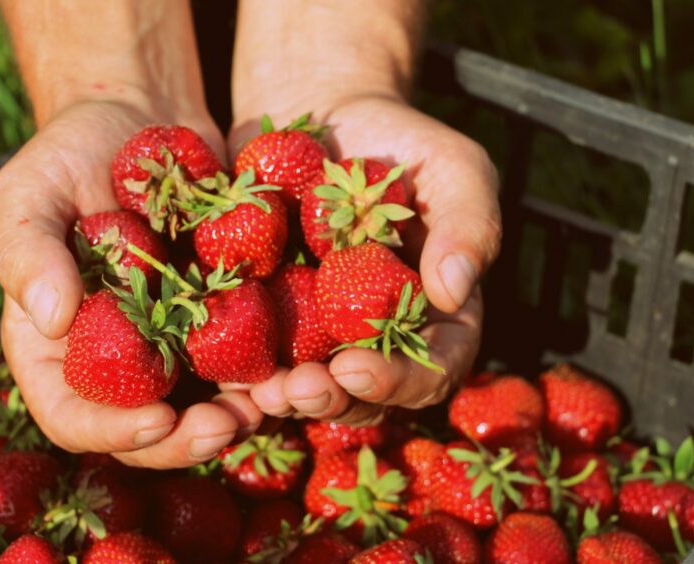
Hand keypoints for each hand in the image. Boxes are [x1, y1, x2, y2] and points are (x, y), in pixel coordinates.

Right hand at [0, 100, 262, 467]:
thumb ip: (26, 252)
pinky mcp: (221, 318)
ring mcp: (172, 344)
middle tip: (227, 426)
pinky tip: (299, 362)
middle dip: (186, 440)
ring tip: (274, 401)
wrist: (142, 120)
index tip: (157, 420)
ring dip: (237, 417)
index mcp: (55, 348)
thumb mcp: (29, 191)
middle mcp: (116, 360)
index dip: (110, 431)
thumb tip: (50, 320)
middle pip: (144, 430)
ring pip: (202, 406)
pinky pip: (246, 357)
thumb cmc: (70, 153)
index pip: (71, 416)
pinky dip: (271, 369)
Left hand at [228, 95, 500, 424]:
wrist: (323, 111)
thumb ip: (470, 225)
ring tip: (262, 392)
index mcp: (432, 314)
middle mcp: (376, 334)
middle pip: (364, 392)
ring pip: (309, 385)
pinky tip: (223, 369)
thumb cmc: (401, 142)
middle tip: (299, 390)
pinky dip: (241, 368)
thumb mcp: (454, 168)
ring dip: (286, 398)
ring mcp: (319, 329)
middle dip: (333, 400)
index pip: (432, 367)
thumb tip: (454, 291)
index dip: (399, 381)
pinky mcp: (270, 313)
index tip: (356, 368)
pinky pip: (255, 351)